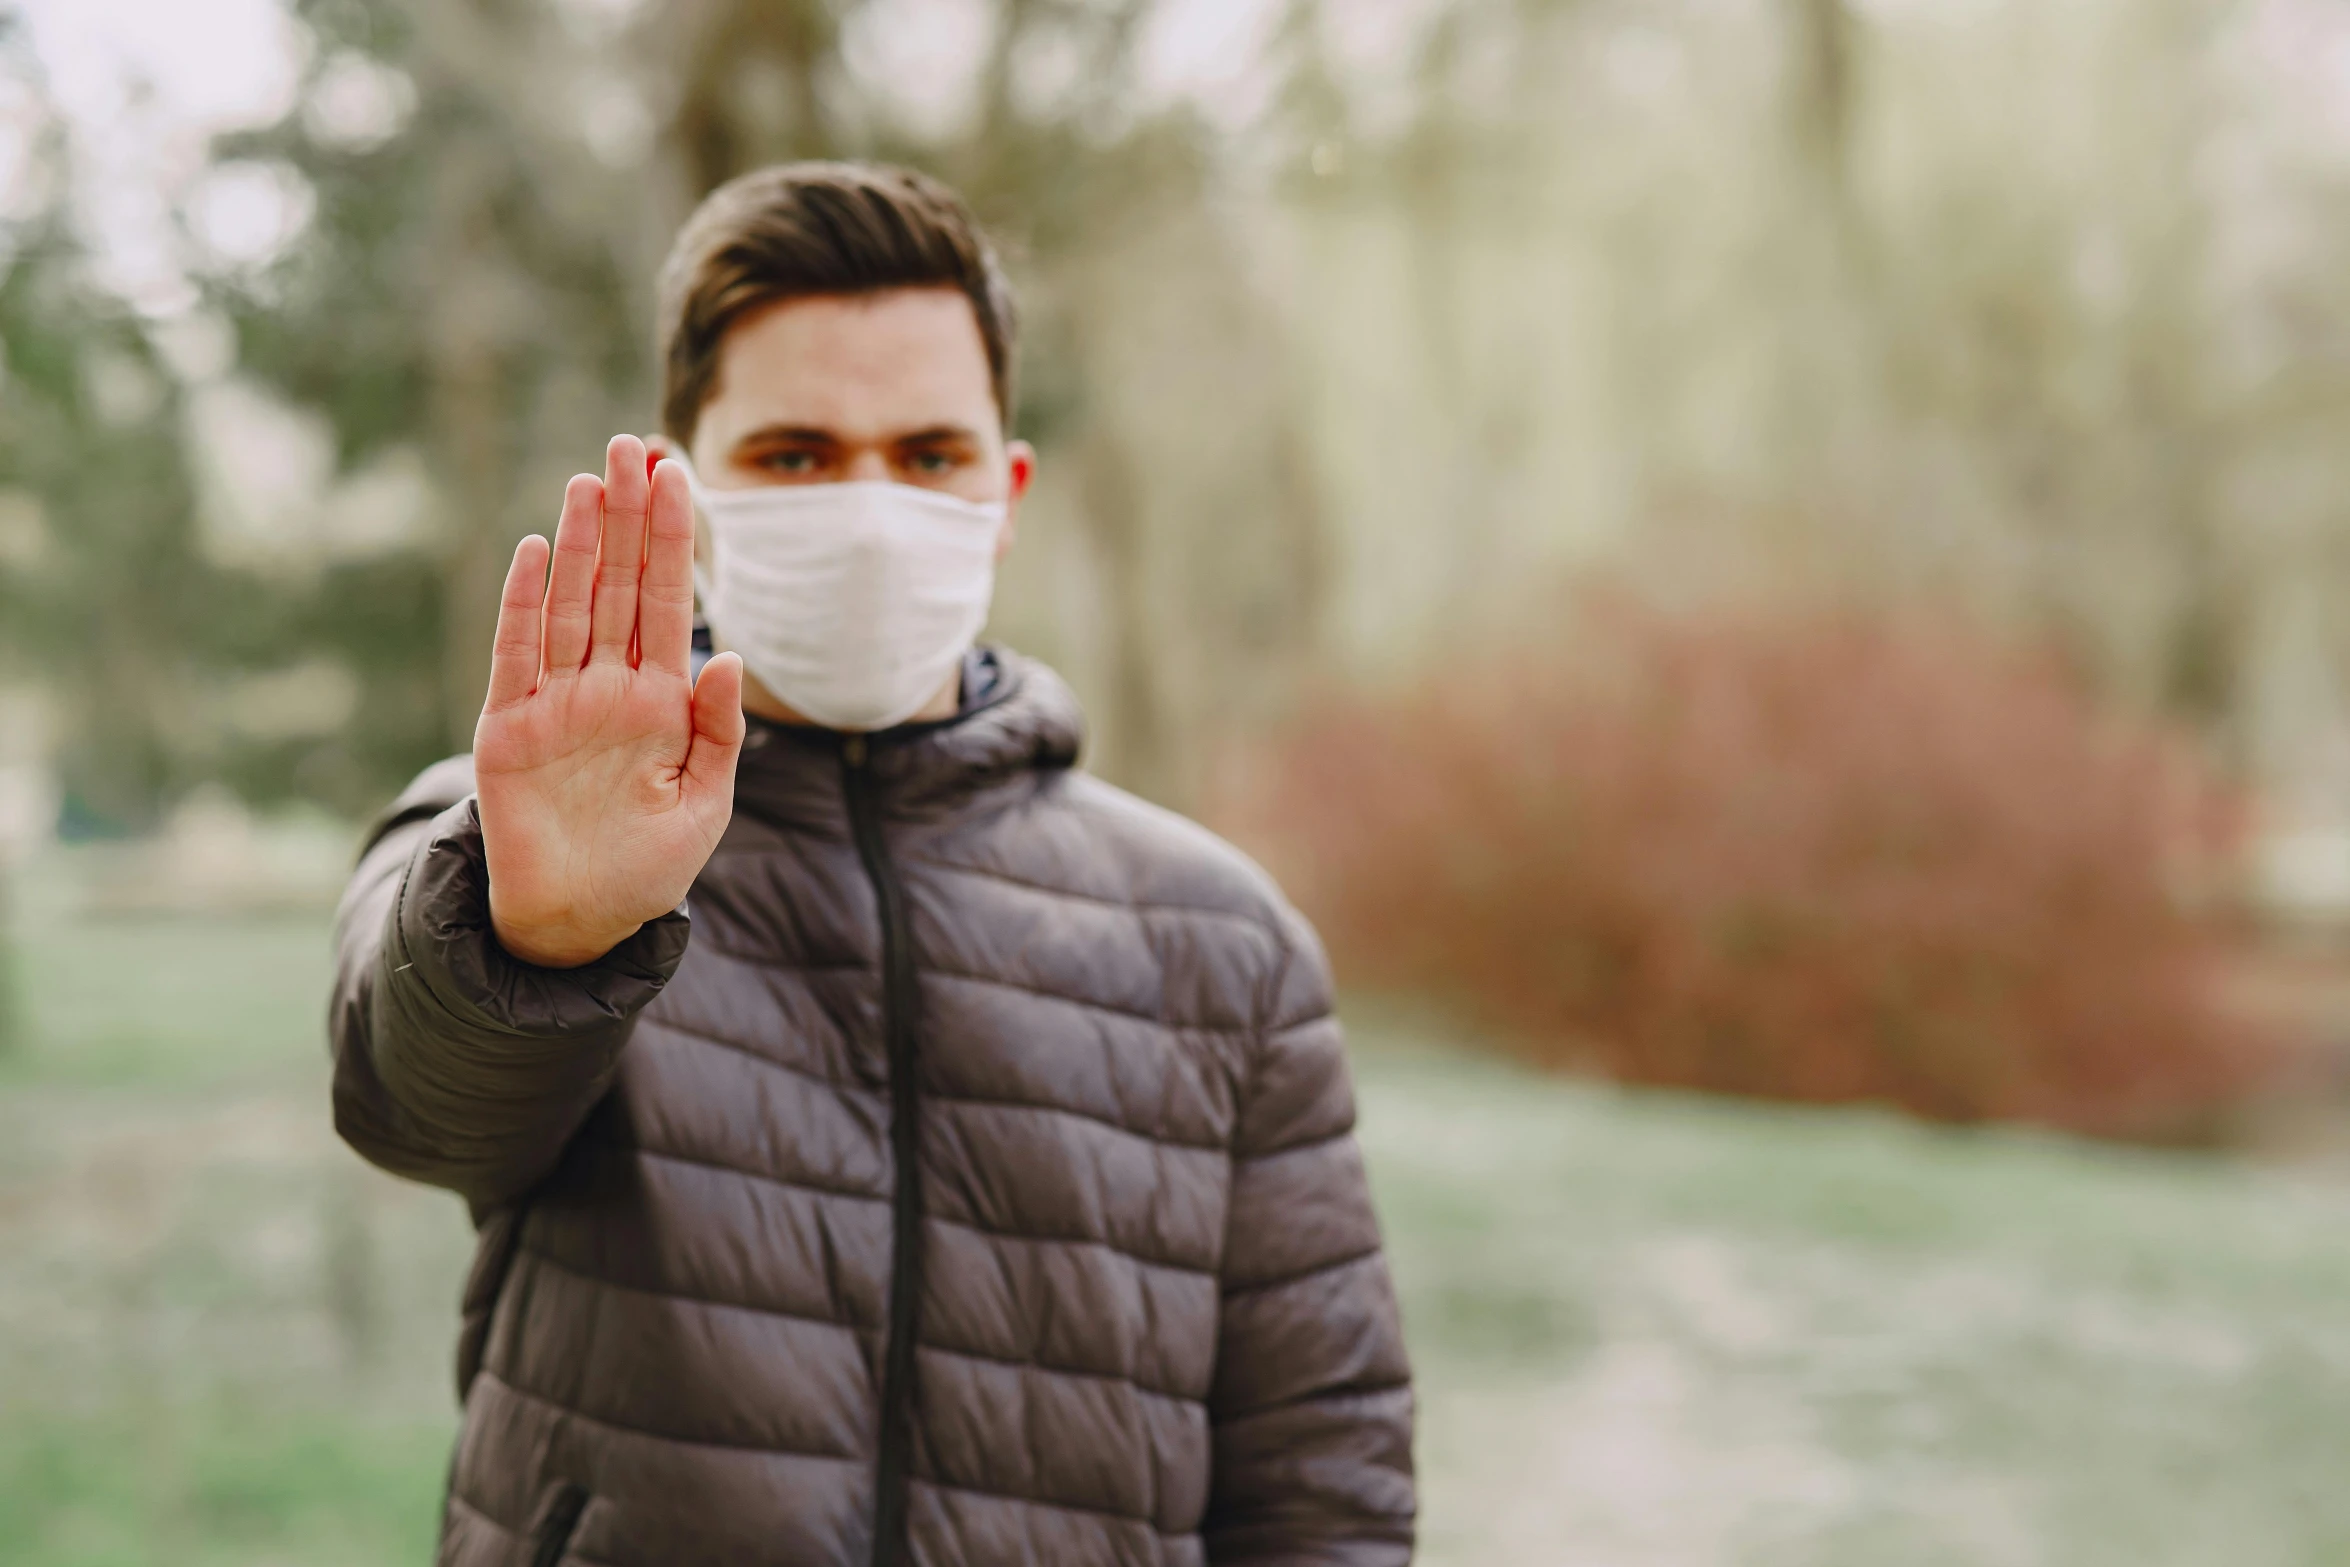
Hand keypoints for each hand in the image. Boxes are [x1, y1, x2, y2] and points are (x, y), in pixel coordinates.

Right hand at [474, 435, 744, 967]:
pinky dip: (525, 603)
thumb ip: (719, 731)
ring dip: (582, 541)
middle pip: (619, 584)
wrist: (582, 923)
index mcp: (660, 699)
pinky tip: (539, 551)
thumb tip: (729, 656)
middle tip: (633, 446)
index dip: (673, 538)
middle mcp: (607, 687)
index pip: (668, 601)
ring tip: (592, 478)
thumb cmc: (649, 865)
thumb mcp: (705, 802)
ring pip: (570, 604)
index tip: (680, 473)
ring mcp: (556, 703)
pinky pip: (517, 655)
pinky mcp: (509, 729)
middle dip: (628, 517)